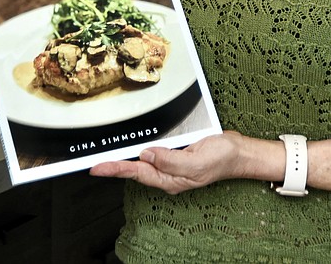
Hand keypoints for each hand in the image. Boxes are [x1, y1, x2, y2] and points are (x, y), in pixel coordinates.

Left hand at [89, 131, 248, 194]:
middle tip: (92, 164)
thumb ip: (171, 160)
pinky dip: (139, 151)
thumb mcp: (197, 161)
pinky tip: (132, 150)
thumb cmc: (221, 158)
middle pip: (135, 170)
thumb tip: (146, 155)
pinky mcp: (176, 154)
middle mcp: (168, 174)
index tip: (97, 168)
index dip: (116, 169)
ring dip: (124, 160)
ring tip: (104, 159)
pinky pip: (154, 154)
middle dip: (114, 167)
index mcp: (171, 179)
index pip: (137, 173)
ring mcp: (172, 165)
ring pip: (143, 163)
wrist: (238, 152)